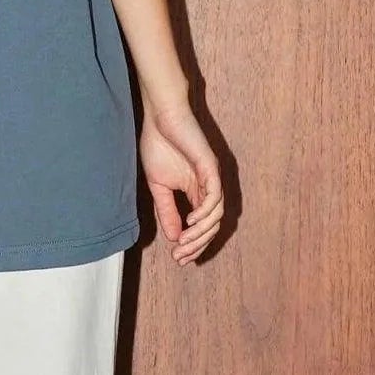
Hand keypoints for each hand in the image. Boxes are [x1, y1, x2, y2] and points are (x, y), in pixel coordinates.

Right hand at [140, 93, 223, 264]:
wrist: (160, 117)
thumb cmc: (159, 145)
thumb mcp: (159, 186)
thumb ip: (167, 211)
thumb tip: (174, 237)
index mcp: (197, 191)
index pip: (202, 225)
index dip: (192, 244)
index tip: (177, 258)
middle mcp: (208, 187)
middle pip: (212, 225)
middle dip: (197, 244)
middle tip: (181, 257)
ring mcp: (212, 177)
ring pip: (215, 214)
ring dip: (200, 233)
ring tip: (183, 243)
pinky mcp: (211, 167)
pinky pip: (214, 196)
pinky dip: (204, 212)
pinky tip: (190, 222)